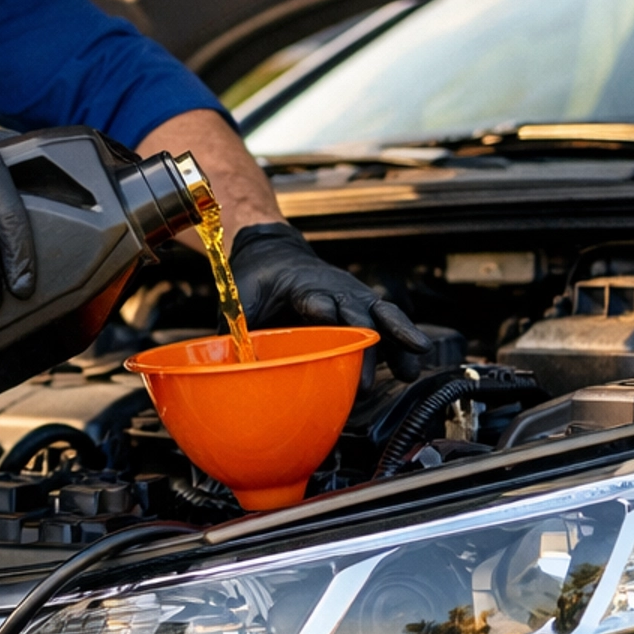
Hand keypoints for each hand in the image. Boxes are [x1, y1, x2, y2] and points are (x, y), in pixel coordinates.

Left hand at [230, 222, 427, 377]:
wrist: (273, 250)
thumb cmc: (255, 277)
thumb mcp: (239, 297)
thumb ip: (234, 329)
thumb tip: (223, 366)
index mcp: (302, 285)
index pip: (318, 299)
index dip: (325, 311)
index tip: (333, 324)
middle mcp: (334, 288)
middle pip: (357, 314)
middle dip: (365, 346)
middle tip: (364, 383)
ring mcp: (352, 296)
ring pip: (382, 316)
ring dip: (398, 342)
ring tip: (410, 370)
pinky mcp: (361, 305)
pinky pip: (387, 324)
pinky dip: (402, 345)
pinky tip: (411, 368)